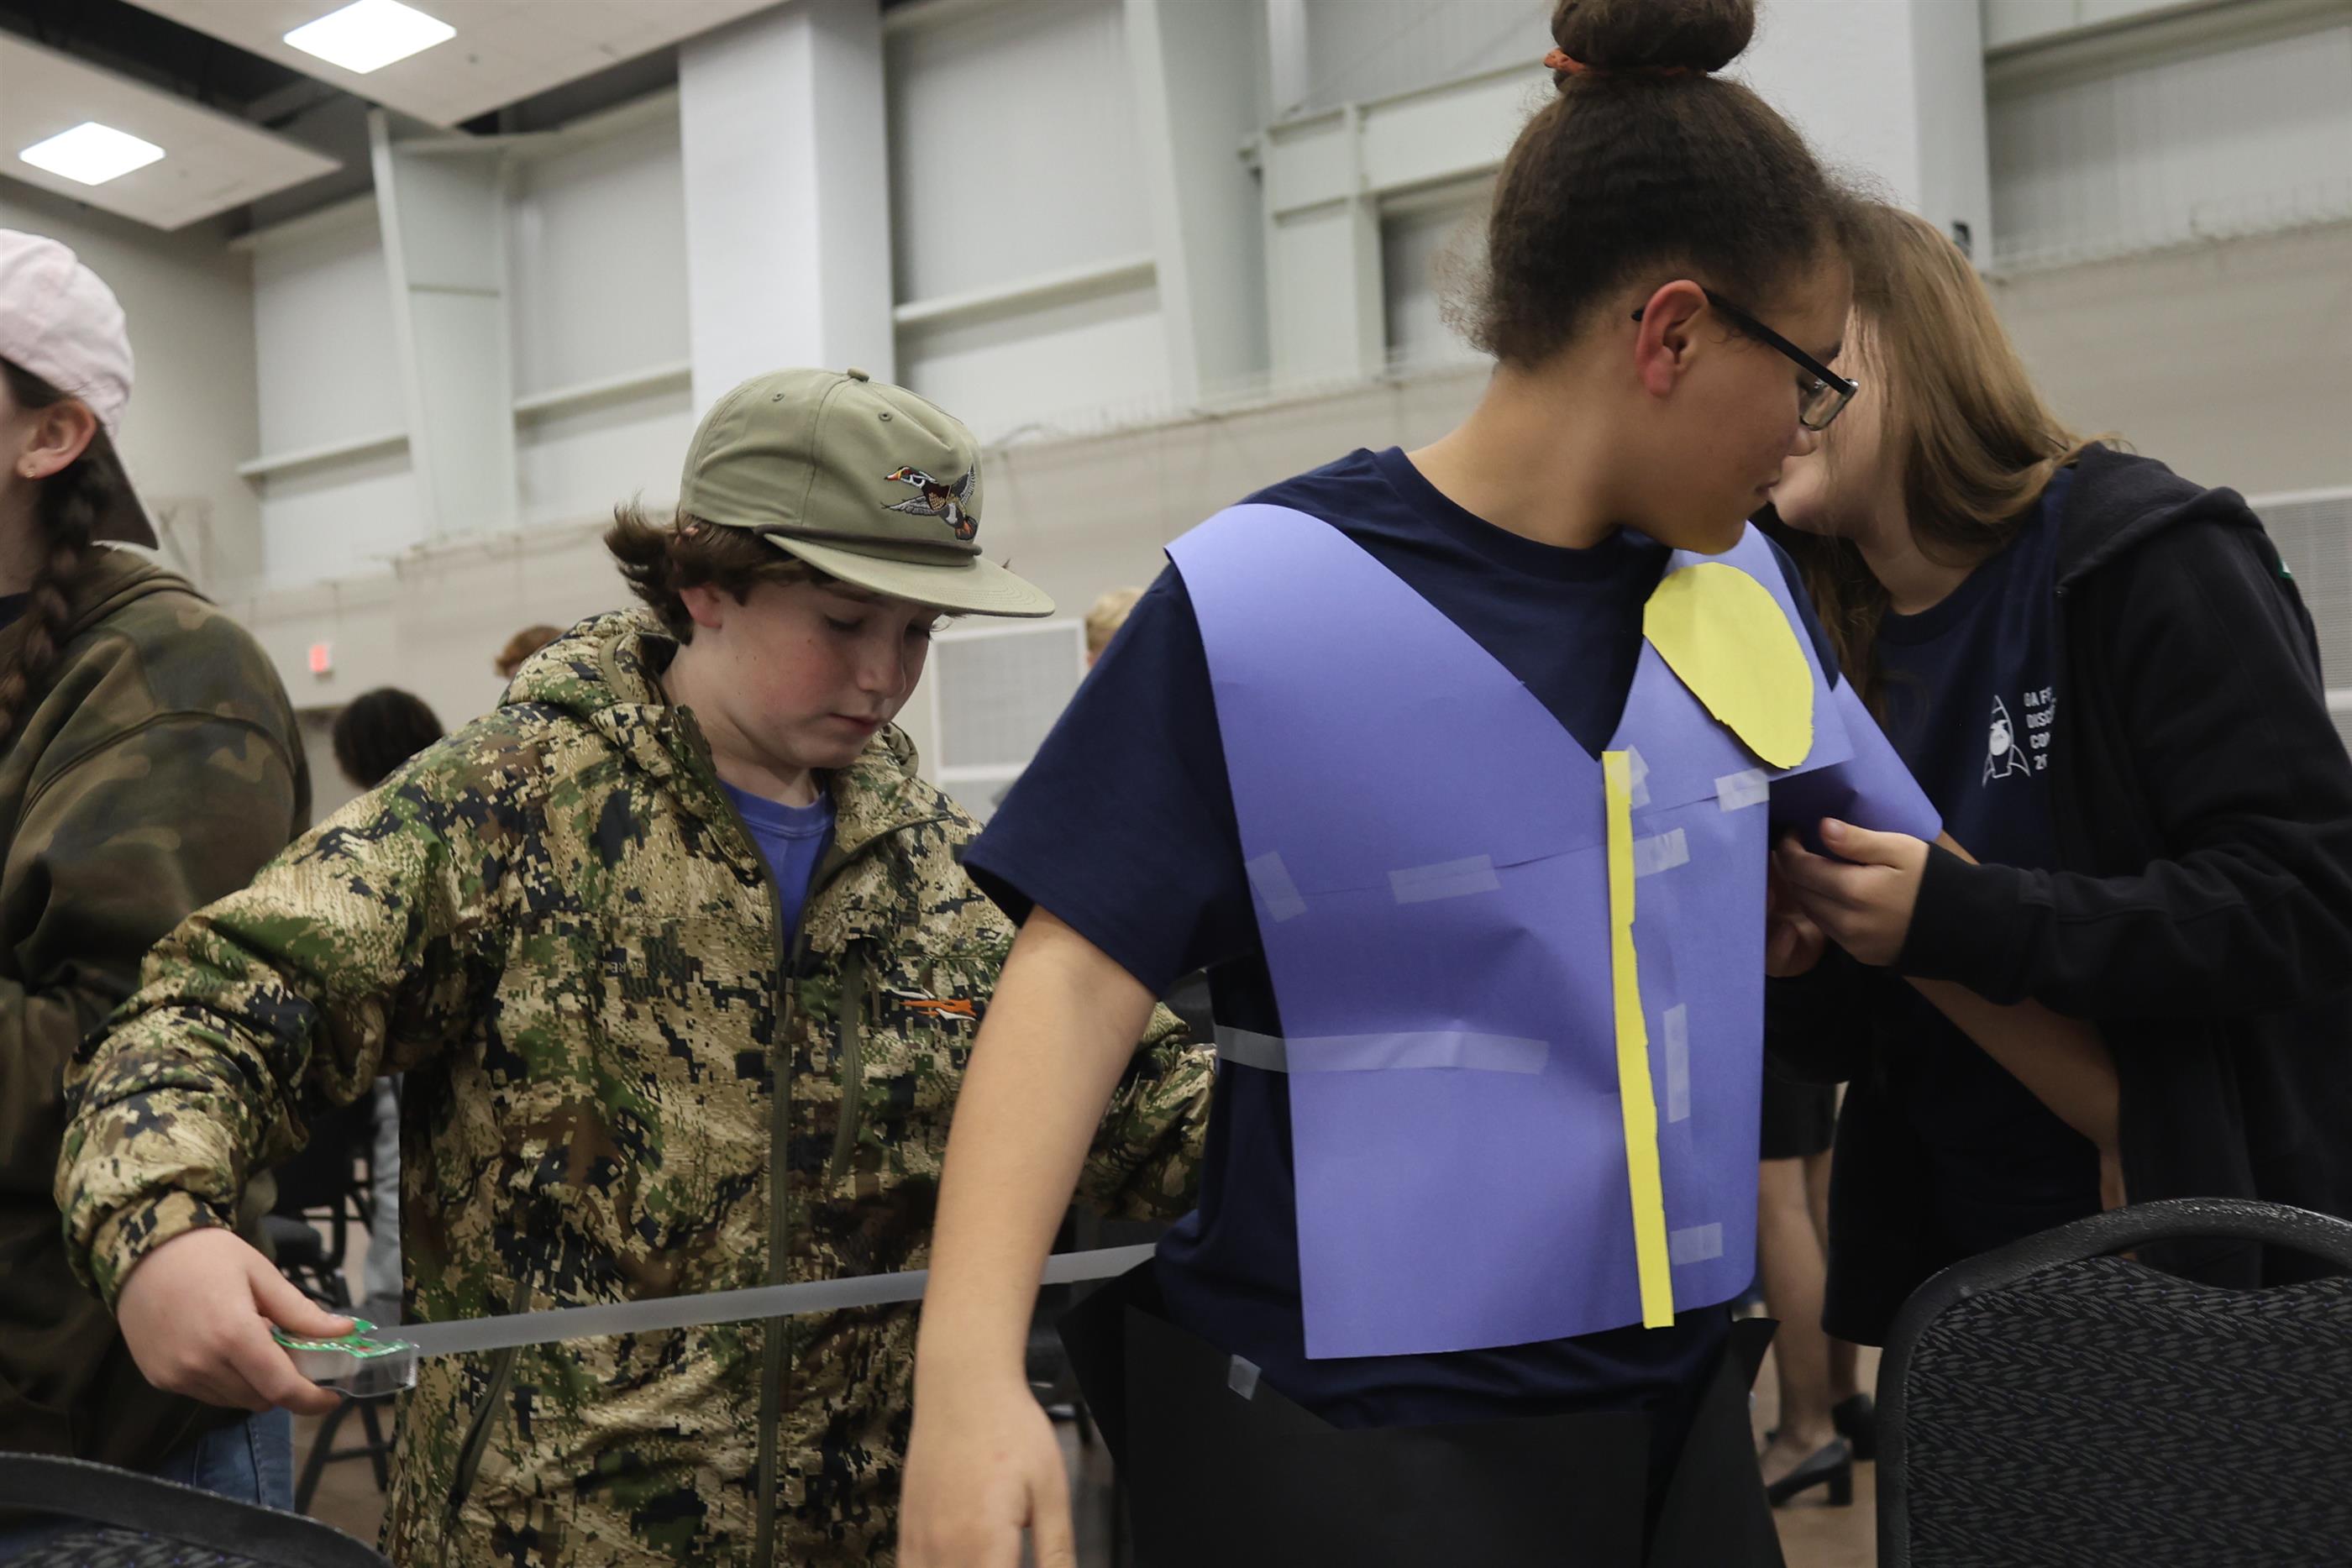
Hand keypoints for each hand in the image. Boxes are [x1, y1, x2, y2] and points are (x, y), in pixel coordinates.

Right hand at [116, 1226, 351, 1416]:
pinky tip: (224, 1349)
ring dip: (254, 1384)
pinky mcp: (159, 1379)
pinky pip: (206, 1394)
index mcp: (234, 1336)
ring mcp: (177, 1376)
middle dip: (285, 1384)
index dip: (312, 1400)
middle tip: (291, 1354)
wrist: (141, 1253)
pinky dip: (226, 1381)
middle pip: (260, 1398)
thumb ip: (301, 1312)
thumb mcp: (261, 1274)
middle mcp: (203, 1364)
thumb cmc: (208, 1256)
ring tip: (253, 1344)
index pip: (281, 1388)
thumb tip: (345, 1331)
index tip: (333, 1397)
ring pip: (234, 1400)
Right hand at [900, 1370, 1076, 1567]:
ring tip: (990, 1560)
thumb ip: (1056, 1553)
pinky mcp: (905, 1534)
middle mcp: (942, 1552)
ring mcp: (917, 1545)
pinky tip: (955, 1564)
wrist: (961, 1386)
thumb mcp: (1051, 1491)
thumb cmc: (1010, 1430)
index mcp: (983, 1545)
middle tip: (1010, 1561)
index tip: (1021, 1566)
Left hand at [1772, 819, 1930, 967]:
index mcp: (1853, 891)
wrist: (1968, 926)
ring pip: (1810, 912)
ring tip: (1813, 868)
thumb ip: (1858, 841)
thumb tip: (1822, 827)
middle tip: (1800, 848)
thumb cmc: (1934, 879)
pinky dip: (1822, 908)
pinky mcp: (1861, 955)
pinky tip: (1832, 893)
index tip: (1794, 832)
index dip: (1789, 848)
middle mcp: (1845, 922)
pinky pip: (1828, 928)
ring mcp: (1852, 943)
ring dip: (1805, 890)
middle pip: (1800, 892)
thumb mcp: (1901, 849)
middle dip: (1793, 868)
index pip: (1799, 869)